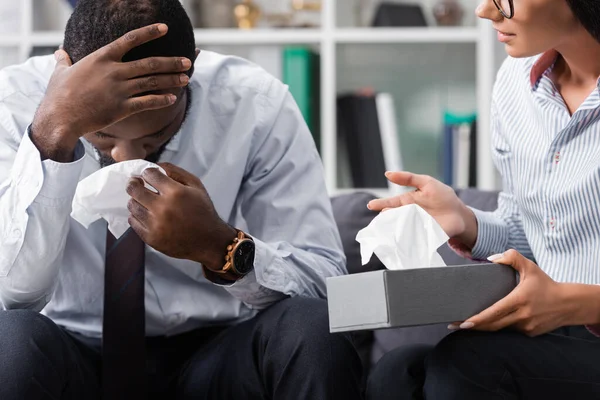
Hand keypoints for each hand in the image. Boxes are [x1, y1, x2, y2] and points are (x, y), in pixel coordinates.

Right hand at [32, 24, 191, 158]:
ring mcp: (120, 89)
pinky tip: (173, 98)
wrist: (60, 117)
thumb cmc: (58, 95)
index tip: (165, 28)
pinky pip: (148, 102)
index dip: (149, 32)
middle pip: (150, 63)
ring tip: (186, 78)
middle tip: (188, 61)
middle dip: (172, 62)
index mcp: (102, 58)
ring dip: (172, 80)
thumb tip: (59, 53)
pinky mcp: (122, 108)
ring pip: (153, 82)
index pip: (130, 39)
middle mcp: (114, 71)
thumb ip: (64, 61)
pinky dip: (162, 100)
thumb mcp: (60, 73)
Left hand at [125, 163, 236, 270]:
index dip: (148, 172)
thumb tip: (157, 165)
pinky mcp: (151, 238)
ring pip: (132, 205)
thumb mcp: (196, 186)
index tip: (149, 175)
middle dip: (134, 183)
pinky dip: (137, 216)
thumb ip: (176, 172)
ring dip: (136, 200)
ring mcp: (155, 225)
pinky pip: (133, 222)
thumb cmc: (203, 211)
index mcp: (176, 193)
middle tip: (137, 183)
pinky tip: (146, 214)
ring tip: (144, 201)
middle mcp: (163, 208)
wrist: (209, 241)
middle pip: (134, 189)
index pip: (149, 174)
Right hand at [367, 171, 476, 244]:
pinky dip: (405, 239)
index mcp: (407, 202)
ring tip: (388, 228)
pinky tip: (400, 239)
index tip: (371, 205)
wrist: (459, 214)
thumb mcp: (426, 182)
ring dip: (393, 228)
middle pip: (392, 217)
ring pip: (398, 228)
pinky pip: (410, 238)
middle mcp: (407, 215)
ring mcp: (414, 226)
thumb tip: (388, 174)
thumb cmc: (442, 196)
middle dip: (386, 217)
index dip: (380, 204)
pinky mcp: (421, 236)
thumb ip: (408, 178)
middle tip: (384, 216)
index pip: (390, 203)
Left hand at [451, 250, 576, 336]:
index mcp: (519, 300)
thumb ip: (511, 257)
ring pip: (500, 328)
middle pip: (492, 325)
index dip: (477, 320)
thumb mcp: (529, 266)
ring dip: (485, 326)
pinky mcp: (530, 333)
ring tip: (467, 323)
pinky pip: (510, 330)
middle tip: (454, 324)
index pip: (494, 312)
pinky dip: (500, 326)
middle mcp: (522, 316)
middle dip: (473, 326)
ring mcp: (526, 327)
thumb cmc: (545, 284)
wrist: (568, 304)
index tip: (463, 323)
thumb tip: (492, 258)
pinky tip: (490, 322)